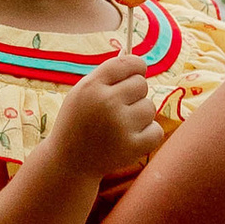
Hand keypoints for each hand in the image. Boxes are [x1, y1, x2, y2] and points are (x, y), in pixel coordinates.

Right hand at [48, 47, 164, 180]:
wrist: (68, 162)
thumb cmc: (78, 121)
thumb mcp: (82, 92)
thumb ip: (108, 75)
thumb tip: (139, 61)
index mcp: (92, 86)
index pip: (127, 63)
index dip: (136, 66)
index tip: (137, 72)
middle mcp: (106, 103)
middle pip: (142, 84)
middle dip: (134, 94)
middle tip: (119, 107)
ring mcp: (120, 126)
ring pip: (150, 107)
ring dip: (140, 115)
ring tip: (120, 125)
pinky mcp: (131, 147)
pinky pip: (156, 130)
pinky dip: (148, 134)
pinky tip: (130, 138)